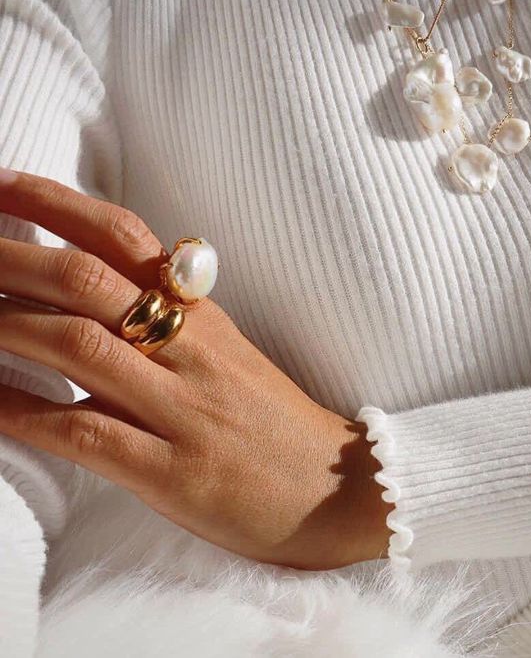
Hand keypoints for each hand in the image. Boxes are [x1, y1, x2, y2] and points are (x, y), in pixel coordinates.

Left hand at [0, 170, 391, 569]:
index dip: (53, 204)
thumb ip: (171, 317)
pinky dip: (24, 413)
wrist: (337, 486)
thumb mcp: (228, 354)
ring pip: (81, 347)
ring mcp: (184, 409)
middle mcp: (191, 349)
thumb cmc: (273, 420)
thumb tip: (102, 282)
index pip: (123, 236)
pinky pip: (87, 434)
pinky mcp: (175, 473)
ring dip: (5, 325)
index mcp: (202, 314)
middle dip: (10, 258)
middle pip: (89, 282)